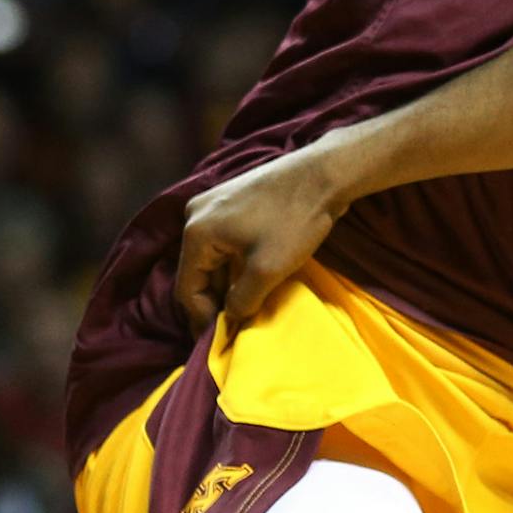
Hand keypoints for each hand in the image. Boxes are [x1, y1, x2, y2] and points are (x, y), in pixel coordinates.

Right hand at [174, 145, 353, 334]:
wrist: (325, 172)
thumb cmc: (295, 220)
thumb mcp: (267, 270)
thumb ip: (242, 300)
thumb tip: (231, 319)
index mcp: (196, 231)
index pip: (187, 289)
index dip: (203, 319)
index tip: (221, 339)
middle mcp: (196, 214)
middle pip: (198, 272)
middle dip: (216, 301)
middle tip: (235, 327)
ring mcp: (215, 203)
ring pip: (214, 257)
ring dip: (228, 282)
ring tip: (246, 307)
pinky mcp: (234, 200)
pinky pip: (226, 242)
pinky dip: (236, 263)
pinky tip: (253, 279)